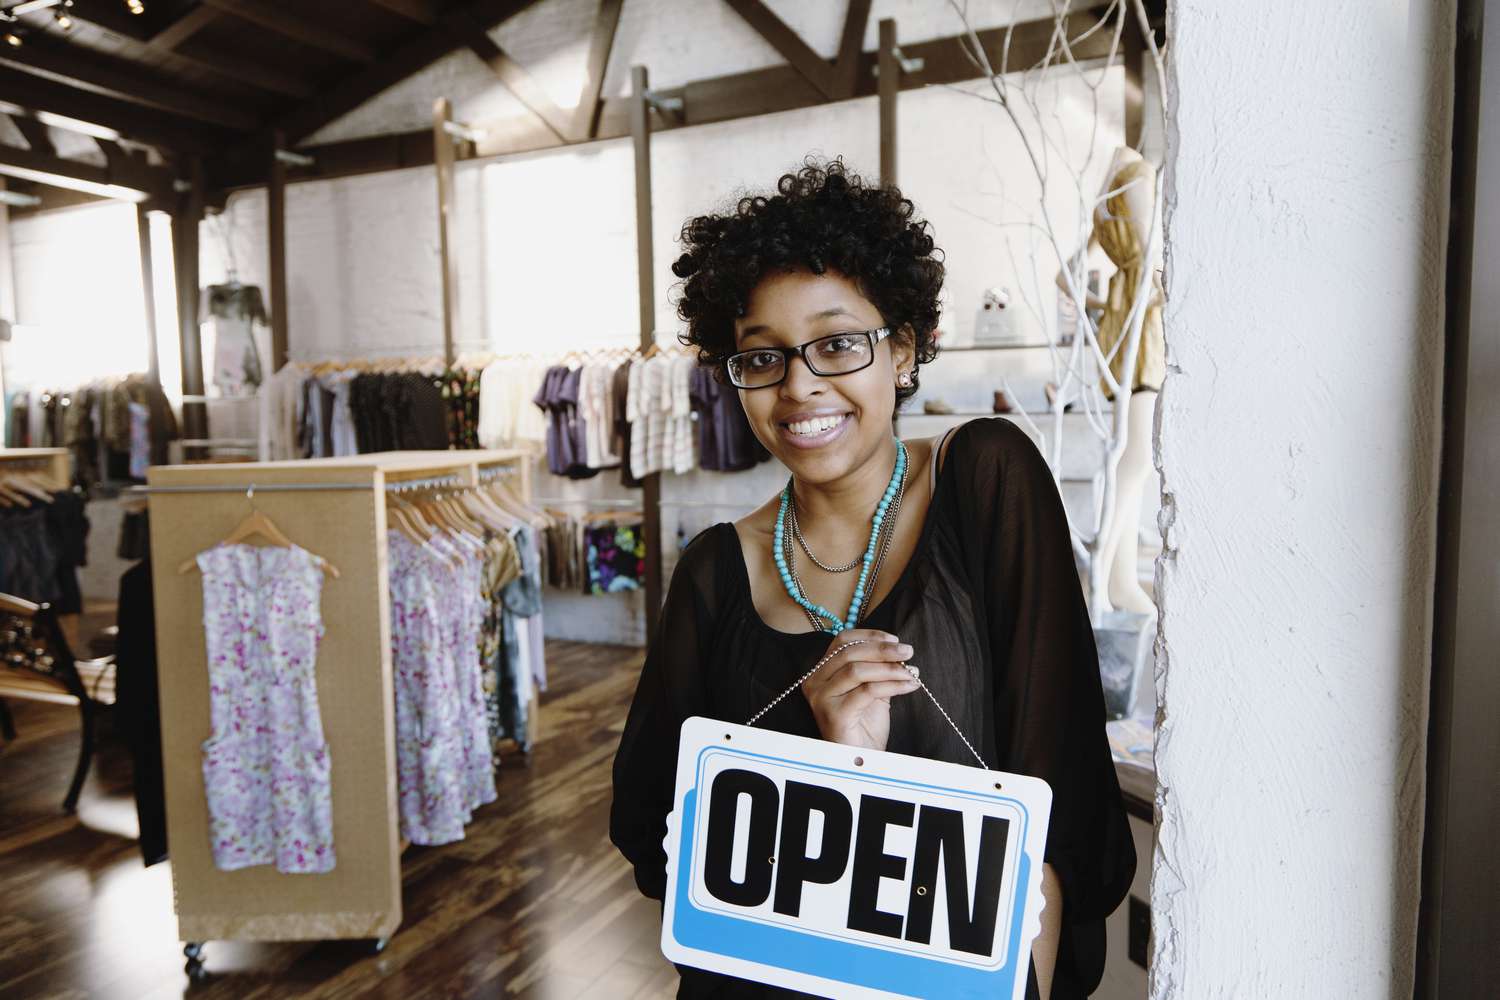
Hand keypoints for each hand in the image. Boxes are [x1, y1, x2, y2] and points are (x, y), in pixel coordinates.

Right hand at [802, 629, 919, 751]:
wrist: (860, 759)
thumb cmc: (864, 724)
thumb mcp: (870, 688)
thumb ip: (877, 668)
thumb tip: (898, 649)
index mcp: (820, 672)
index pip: (841, 641)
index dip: (869, 636)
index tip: (894, 639)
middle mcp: (815, 682)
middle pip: (849, 653)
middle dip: (882, 650)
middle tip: (908, 651)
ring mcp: (821, 698)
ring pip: (857, 671)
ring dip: (890, 668)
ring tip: (911, 672)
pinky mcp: (834, 714)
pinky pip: (867, 691)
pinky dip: (892, 685)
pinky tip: (909, 686)